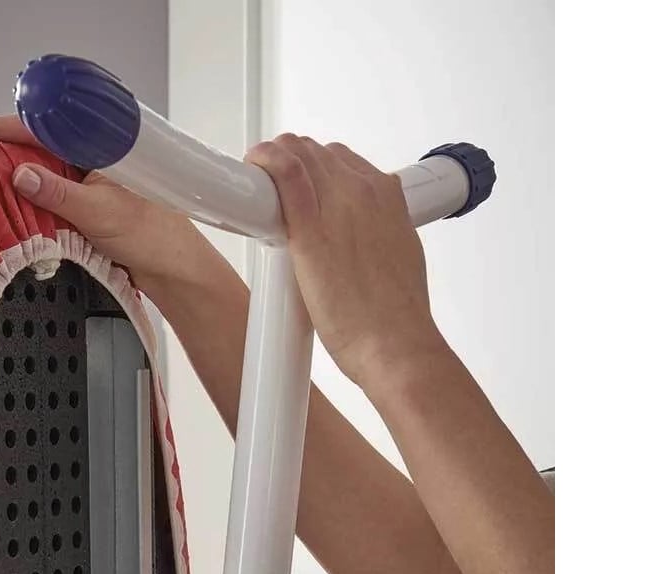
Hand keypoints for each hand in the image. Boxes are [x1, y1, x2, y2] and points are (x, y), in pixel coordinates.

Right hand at [0, 116, 211, 291]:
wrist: (175, 270)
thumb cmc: (153, 235)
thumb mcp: (99, 212)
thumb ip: (58, 193)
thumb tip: (18, 173)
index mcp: (97, 143)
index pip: (38, 125)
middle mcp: (90, 156)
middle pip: (32, 143)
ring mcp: (87, 179)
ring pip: (38, 169)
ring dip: (8, 178)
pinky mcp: (85, 203)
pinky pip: (46, 194)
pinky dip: (24, 200)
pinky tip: (6, 210)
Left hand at [245, 134, 448, 386]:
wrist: (396, 343)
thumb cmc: (396, 313)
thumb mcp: (398, 256)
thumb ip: (378, 234)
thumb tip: (359, 237)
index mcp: (388, 198)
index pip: (341, 159)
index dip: (314, 169)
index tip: (301, 185)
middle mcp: (364, 193)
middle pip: (314, 152)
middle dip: (289, 164)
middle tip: (271, 191)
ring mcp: (338, 206)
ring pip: (296, 153)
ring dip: (271, 161)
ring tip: (255, 187)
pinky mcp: (311, 230)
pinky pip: (286, 174)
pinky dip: (265, 162)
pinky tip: (253, 167)